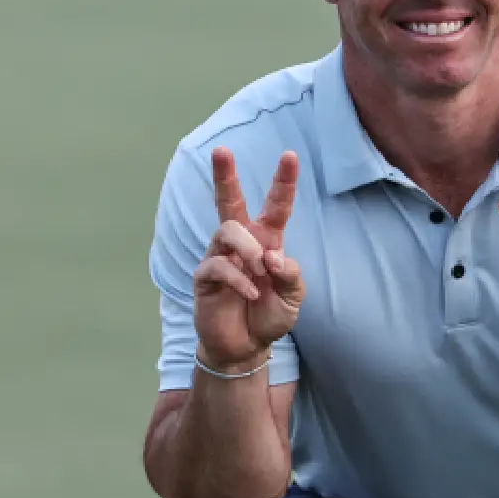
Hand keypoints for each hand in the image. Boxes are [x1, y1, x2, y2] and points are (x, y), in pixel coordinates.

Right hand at [193, 147, 304, 371]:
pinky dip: (239, 279)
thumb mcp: (293, 297)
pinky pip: (218, 266)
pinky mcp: (205, 277)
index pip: (275, 206)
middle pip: (229, 202)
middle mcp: (241, 243)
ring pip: (227, 231)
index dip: (283, 182)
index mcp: (267, 241)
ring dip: (248, 248)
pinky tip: (250, 293)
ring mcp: (220, 257)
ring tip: (260, 270)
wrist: (246, 346)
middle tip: (221, 151)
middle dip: (225, 176)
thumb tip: (274, 256)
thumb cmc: (270, 316)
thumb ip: (291, 275)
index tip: (290, 156)